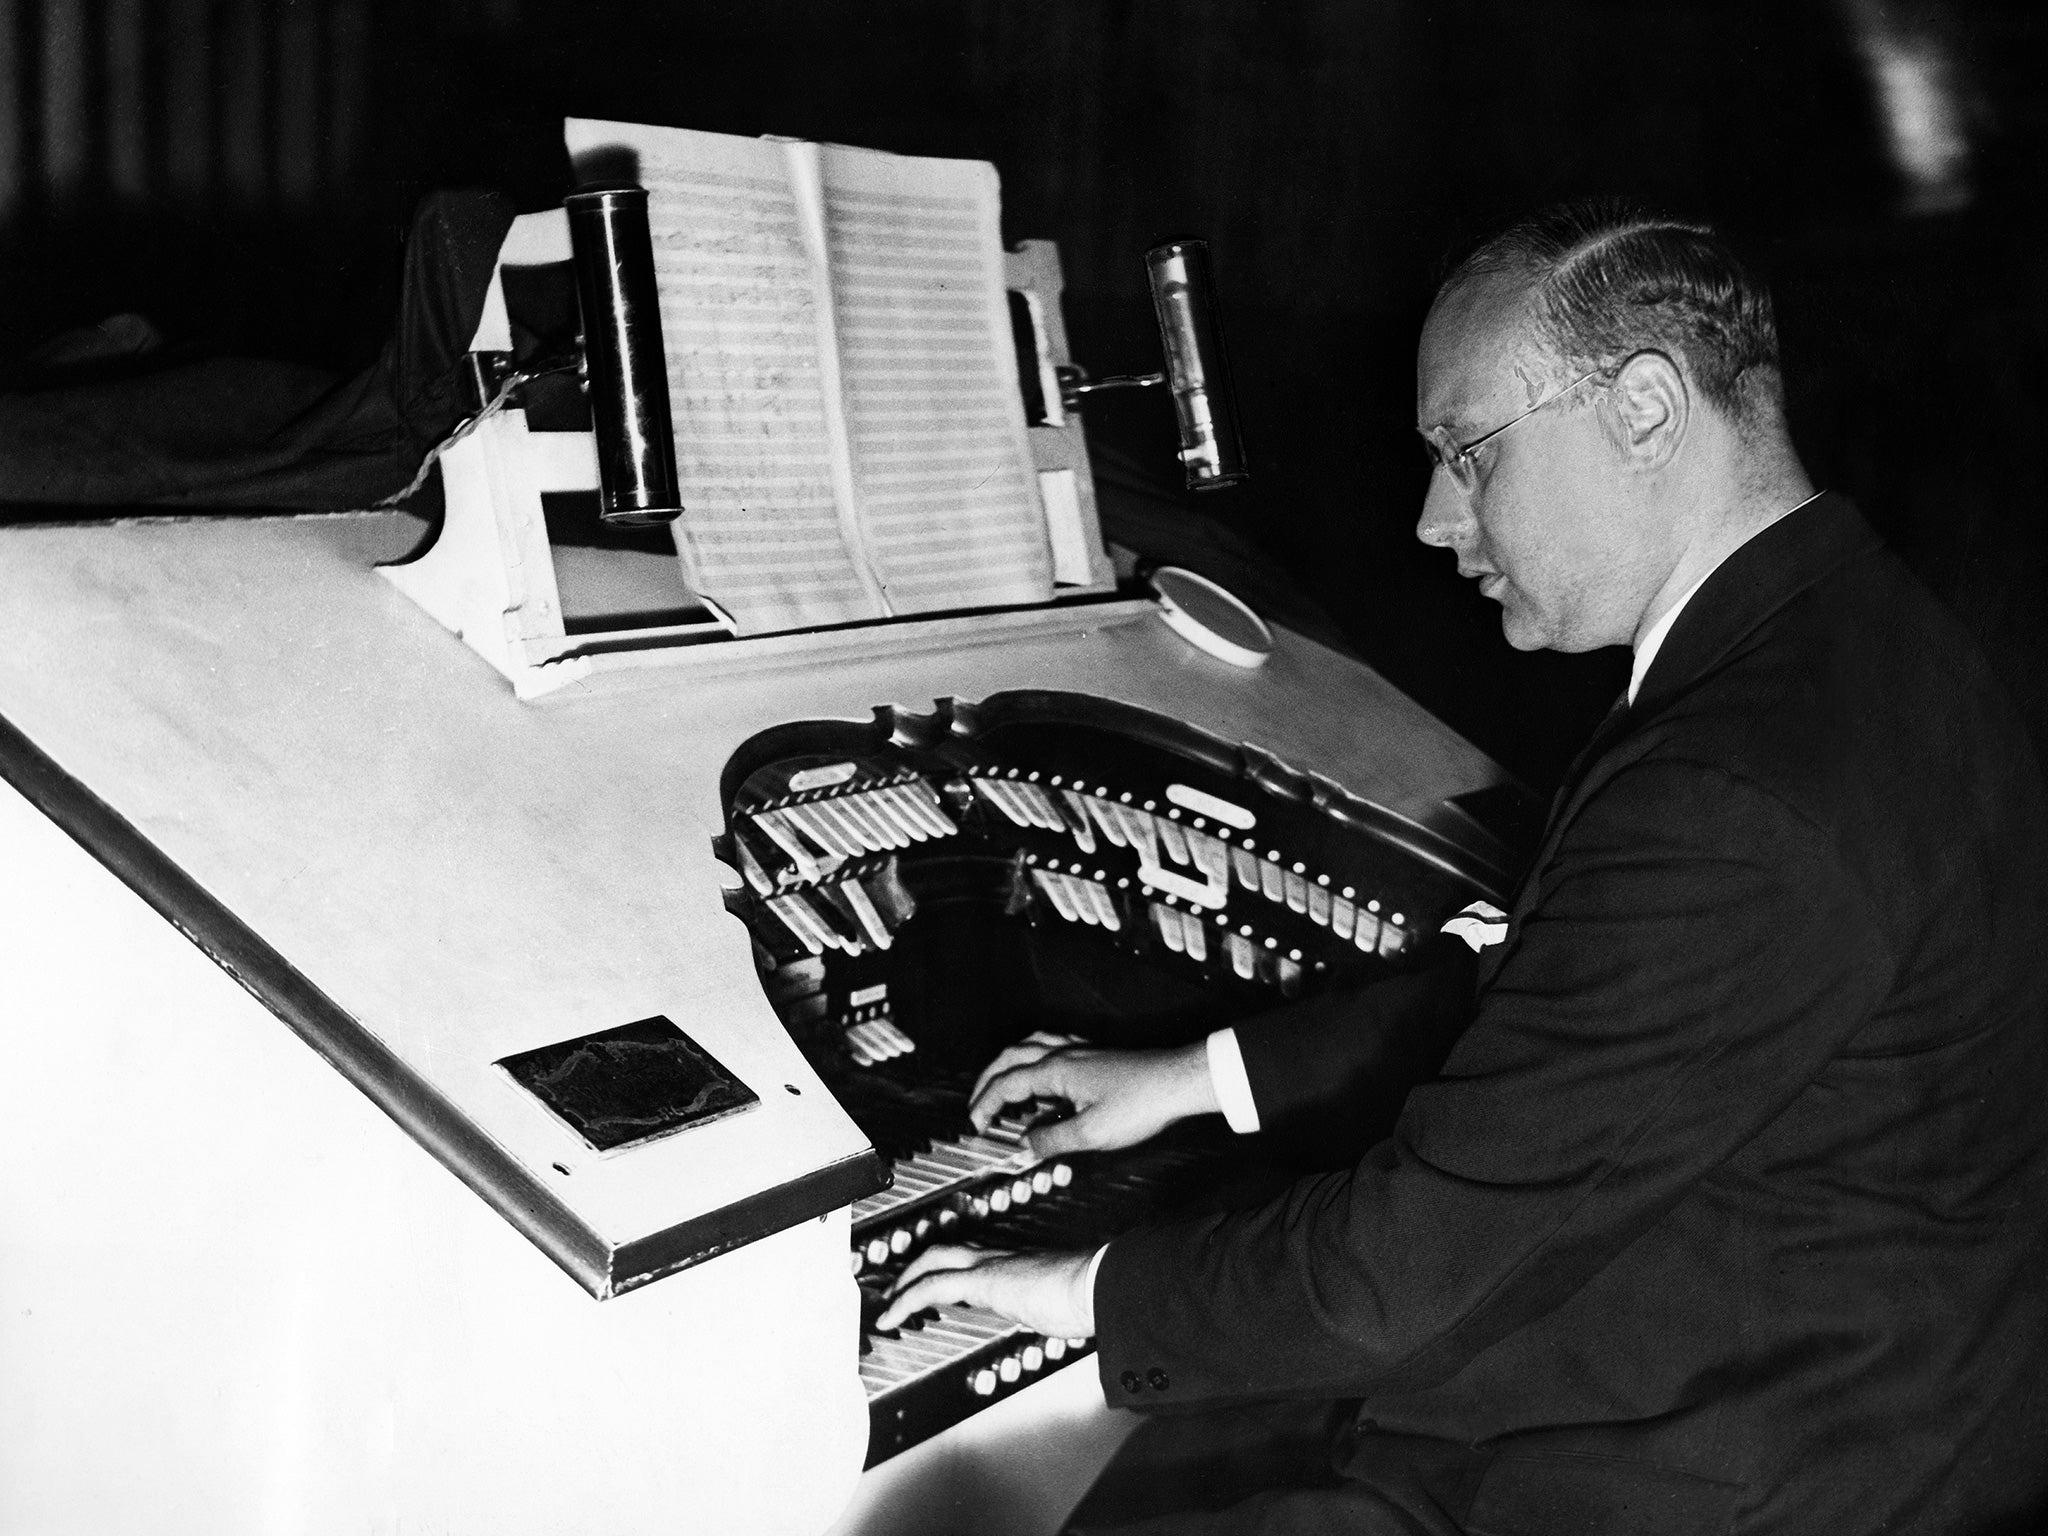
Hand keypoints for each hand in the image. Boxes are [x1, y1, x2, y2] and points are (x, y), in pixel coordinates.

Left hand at [875, 1244, 1095, 1335]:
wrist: (1099, 1285)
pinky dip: (906, 1299)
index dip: (955, 1268)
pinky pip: (932, 1286)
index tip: (941, 1283)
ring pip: (934, 1262)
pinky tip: (892, 1316)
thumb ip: (1059, 1309)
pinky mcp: (984, 1280)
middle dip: (920, 1267)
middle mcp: (1004, 1257)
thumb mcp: (1070, 1306)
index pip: (979, 1259)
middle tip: (900, 1287)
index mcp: (1023, 1263)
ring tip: (888, 1305)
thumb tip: (1067, 1323)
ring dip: (906, 1282)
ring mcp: (992, 1265)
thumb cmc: (1095, 1296)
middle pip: (949, 1252)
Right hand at [969, 1030, 1217, 1155]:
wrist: (1177, 1082)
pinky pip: (1052, 1045)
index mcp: (1056, 1071)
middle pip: (1009, 1058)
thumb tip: (1027, 1145)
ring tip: (1000, 1085)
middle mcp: (1063, 1054)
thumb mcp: (1092, 1134)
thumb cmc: (1142, 1103)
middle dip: (986, 1081)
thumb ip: (1053, 1140)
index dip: (984, 1106)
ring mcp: (1080, 1051)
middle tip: (977, 1106)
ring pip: (1029, 1046)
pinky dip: (1034, 1058)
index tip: (974, 1125)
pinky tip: (1042, 1072)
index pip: (1005, 1085)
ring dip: (1007, 1065)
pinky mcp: (1095, 1055)